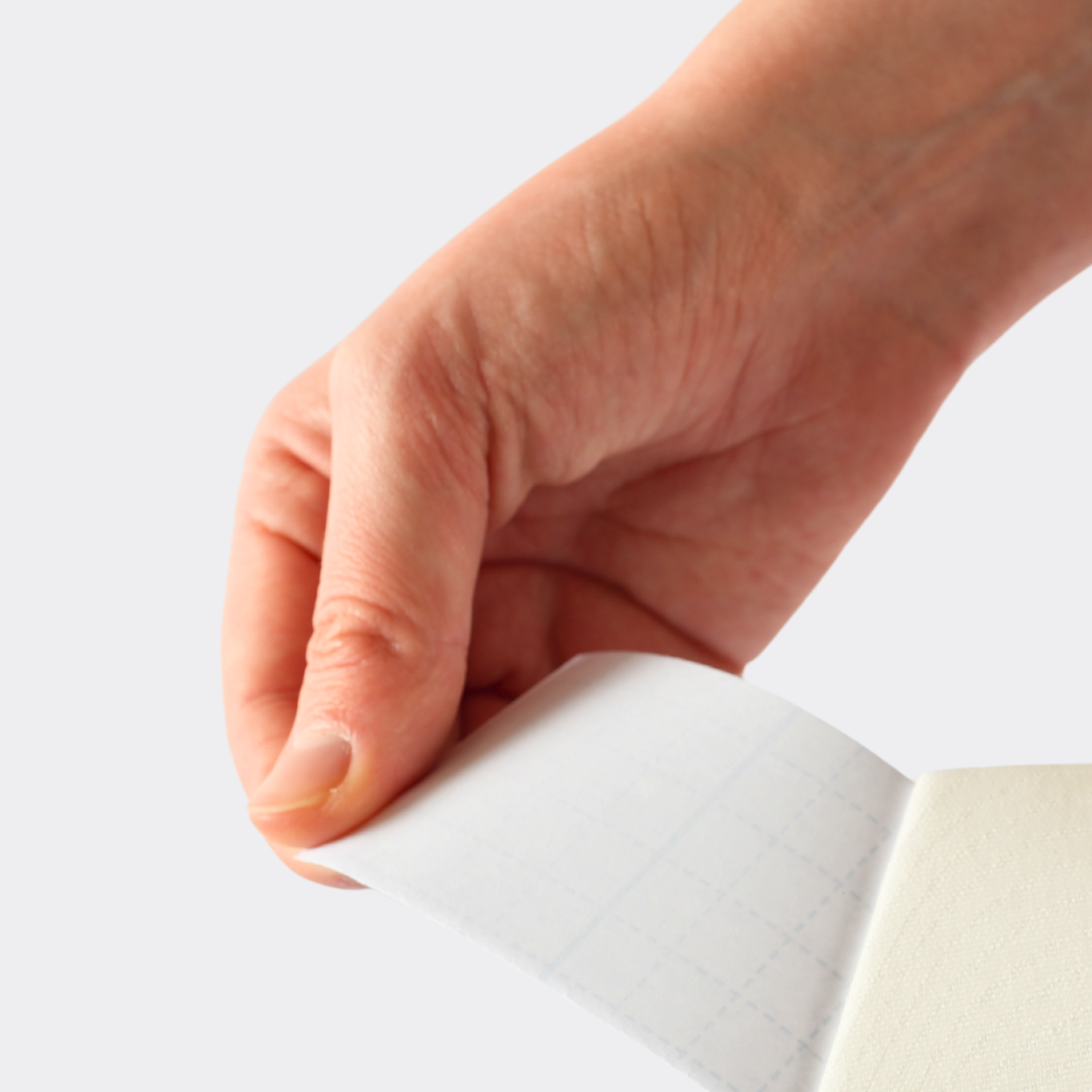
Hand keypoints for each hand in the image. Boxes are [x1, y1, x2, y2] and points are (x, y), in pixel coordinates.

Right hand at [223, 0, 1091, 880]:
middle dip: (426, 823)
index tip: (369, 838)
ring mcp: (537, 636)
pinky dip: (624, 810)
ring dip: (532, 830)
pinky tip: (649, 802)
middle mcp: (419, 593)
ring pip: (501, 796)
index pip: (275, 708)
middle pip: (386, 774)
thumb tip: (314, 788)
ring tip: (579, 821)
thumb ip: (379, 604)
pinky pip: (615, 780)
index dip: (309, 790)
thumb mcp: (439, 404)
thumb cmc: (606, 261)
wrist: (816, 245)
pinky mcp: (650, 668)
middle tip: (491, 846)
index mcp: (320, 516)